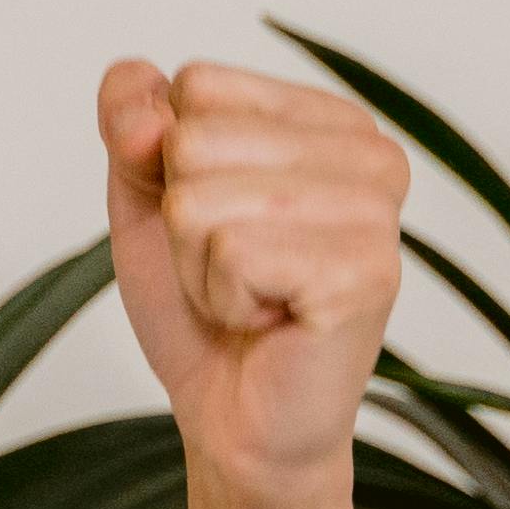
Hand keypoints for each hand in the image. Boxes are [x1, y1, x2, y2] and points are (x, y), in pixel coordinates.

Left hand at [100, 60, 400, 508]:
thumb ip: (132, 119)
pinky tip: (269, 324)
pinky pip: (230, 252)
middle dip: (185, 224)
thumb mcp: (149, 195)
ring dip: (201, 268)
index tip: (221, 227)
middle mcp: (372, 152)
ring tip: (253, 301)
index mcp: (332, 119)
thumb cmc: (205, 311)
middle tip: (236, 275)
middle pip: (193, 140)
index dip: (175, 168)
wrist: (236, 424)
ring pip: (202, 199)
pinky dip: (223, 299)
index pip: (197, 84)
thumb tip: (143, 110)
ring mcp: (377, 213)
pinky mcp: (365, 273)